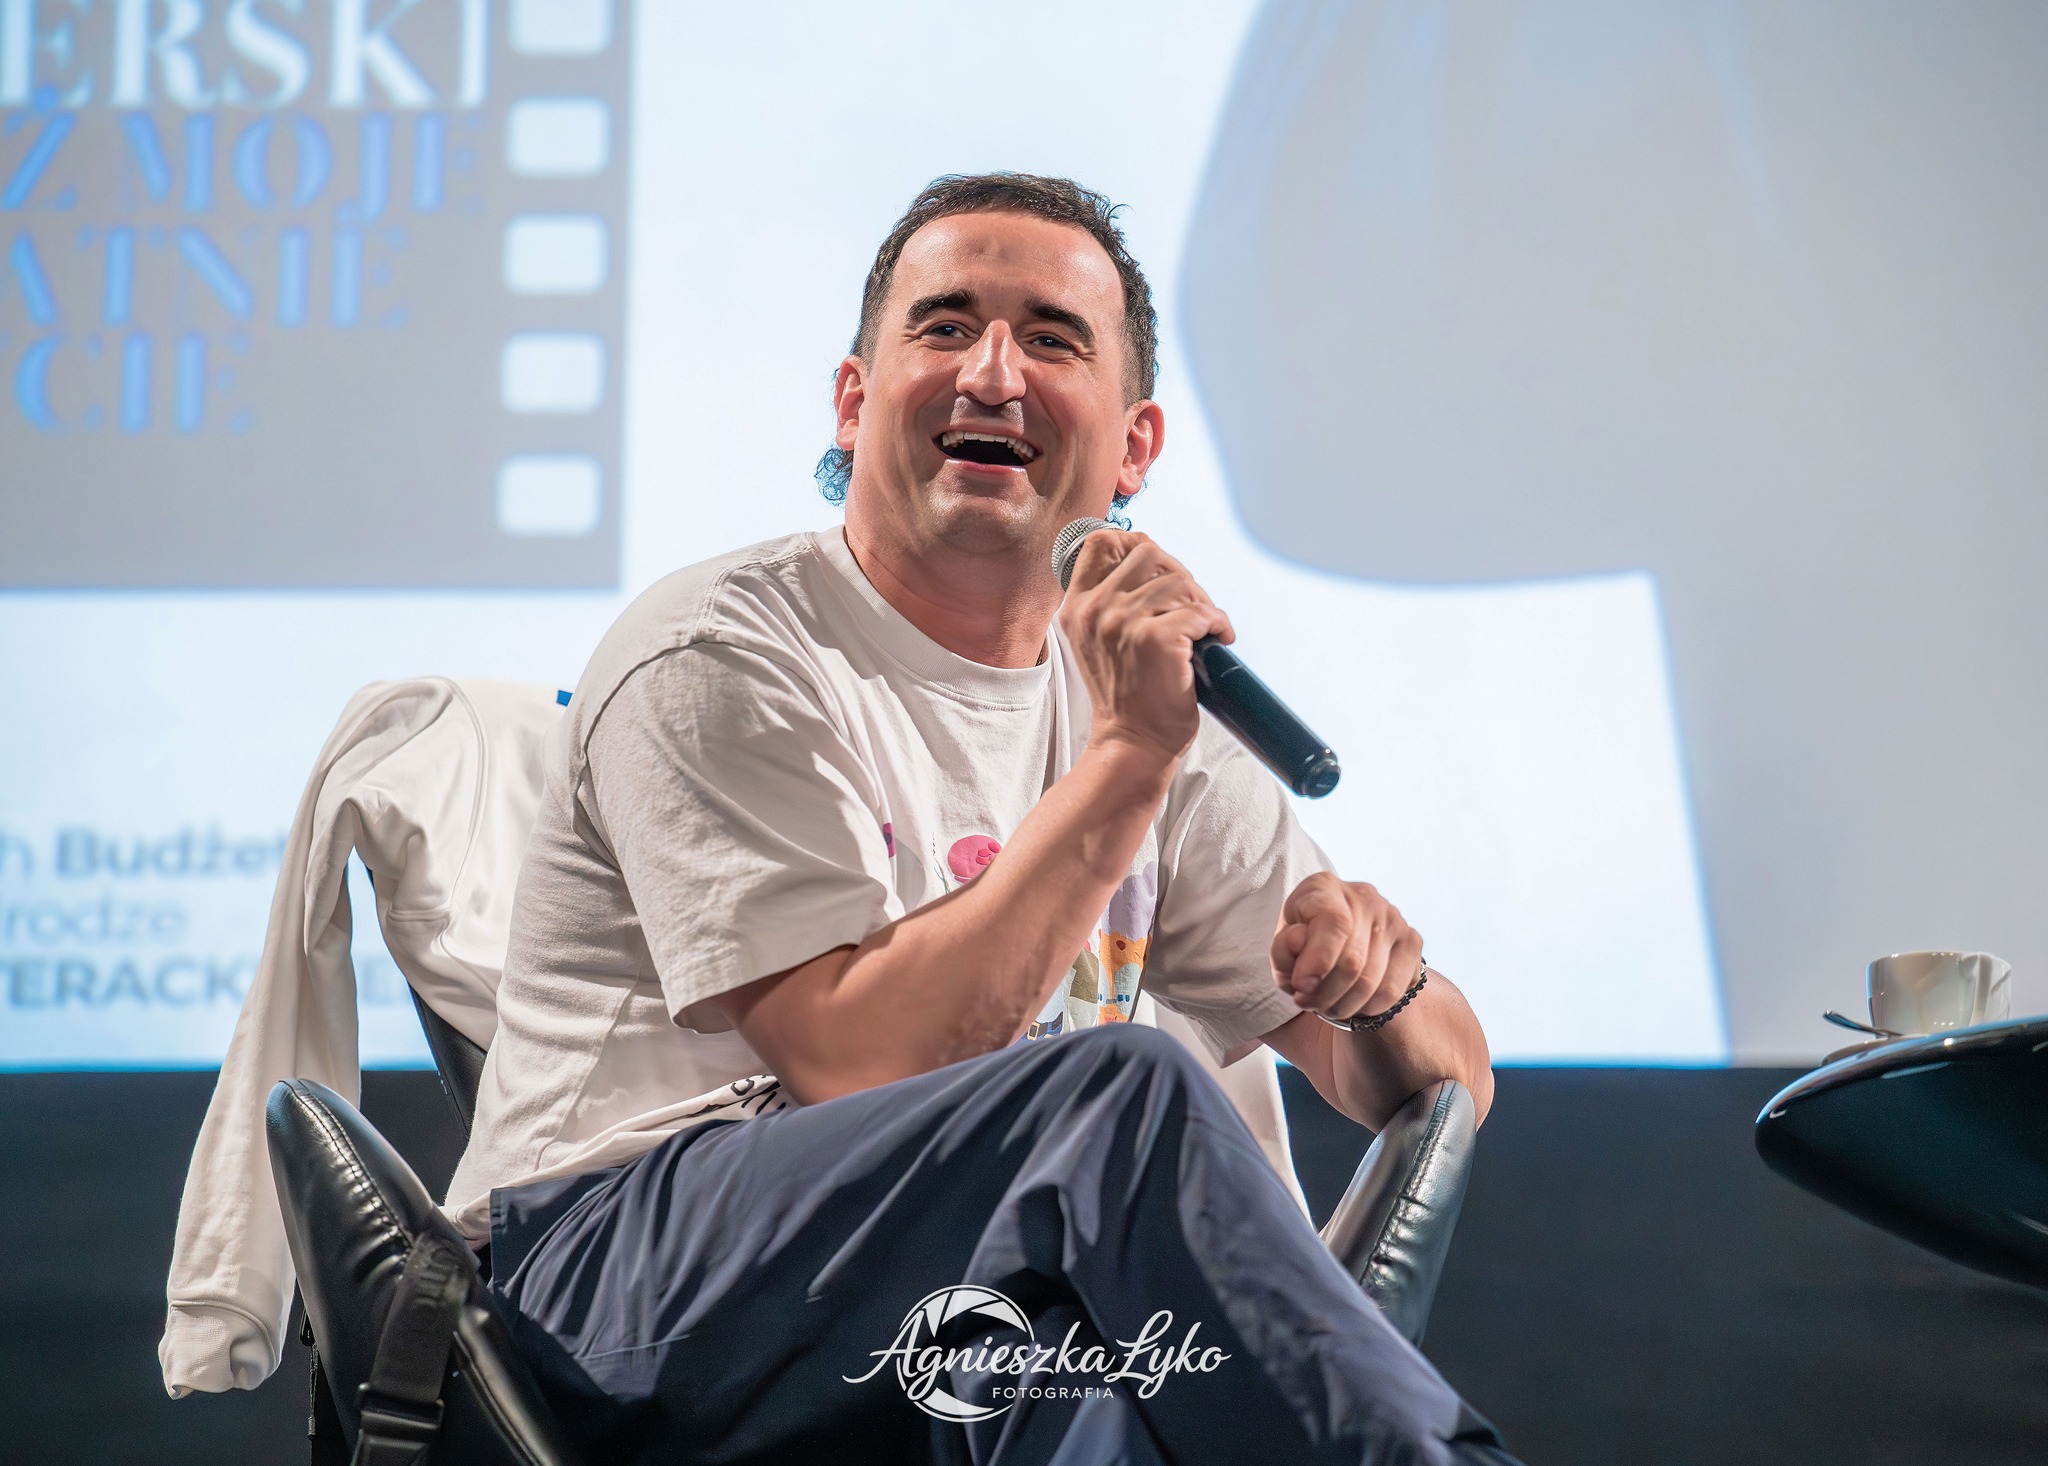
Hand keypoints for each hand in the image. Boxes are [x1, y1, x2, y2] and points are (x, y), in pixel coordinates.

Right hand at [1058, 530, 1233, 762]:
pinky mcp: (1156, 639)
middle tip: (1192, 607)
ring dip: (1202, 603)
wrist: (1132, 742)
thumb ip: (1112, 600)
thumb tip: (1154, 558)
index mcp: (1077, 607)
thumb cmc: (1125, 694)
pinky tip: (1217, 641)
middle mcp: (1095, 610)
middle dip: (1179, 574)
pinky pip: (1201, 612)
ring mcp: (1124, 622)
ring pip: (1180, 580)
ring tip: (1203, 630)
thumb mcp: (1099, 640)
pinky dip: (1218, 624)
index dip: (1137, 544)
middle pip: (1149, 552)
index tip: (1160, 570)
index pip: (1101, 541)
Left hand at [1271, 873, 1423, 1023]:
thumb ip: (1284, 948)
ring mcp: (1393, 918)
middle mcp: (1364, 896)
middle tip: (1309, 1002)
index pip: (1334, 923)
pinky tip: (1352, 1004)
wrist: (1338, 945)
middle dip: (1325, 994)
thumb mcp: (1283, 949)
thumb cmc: (1304, 947)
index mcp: (1324, 887)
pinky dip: (1367, 1008)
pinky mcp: (1412, 941)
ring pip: (1371, 982)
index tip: (1301, 986)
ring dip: (1343, 1005)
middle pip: (1352, 961)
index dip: (1318, 960)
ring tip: (1326, 1006)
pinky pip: (1392, 990)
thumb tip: (1300, 940)